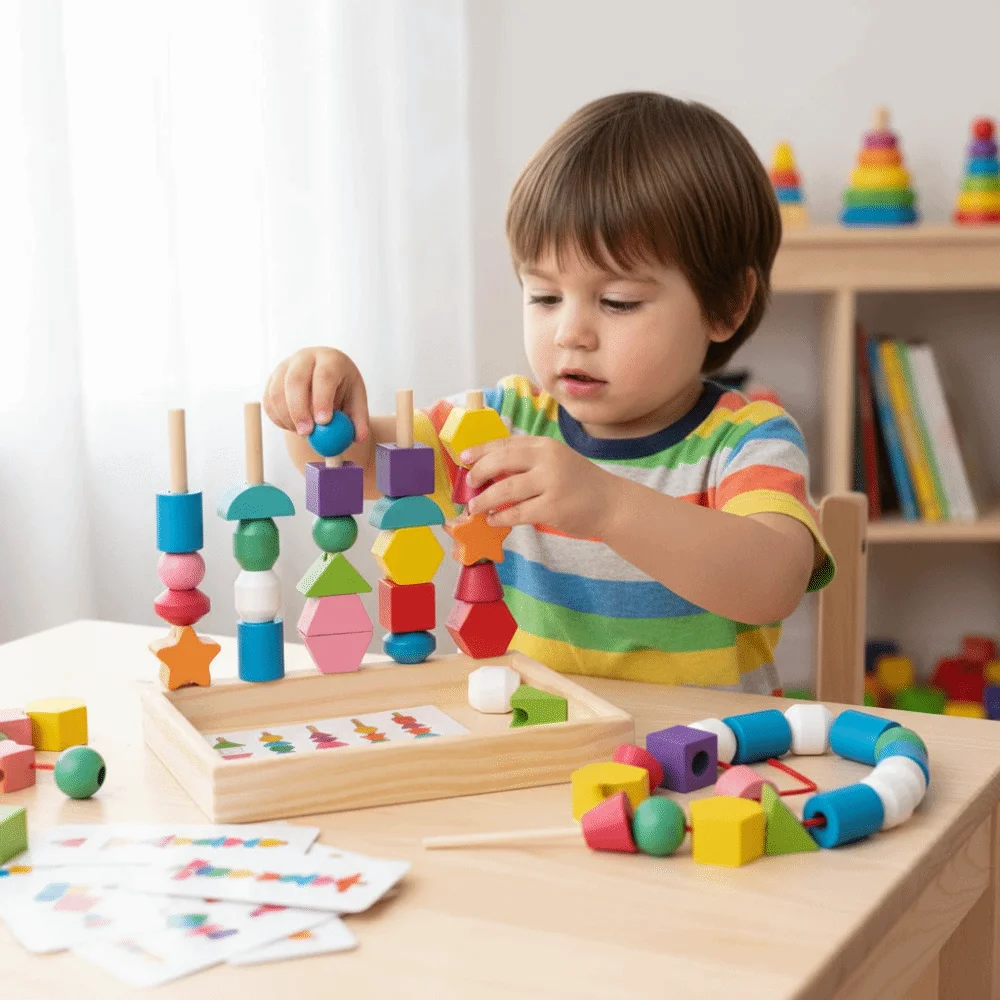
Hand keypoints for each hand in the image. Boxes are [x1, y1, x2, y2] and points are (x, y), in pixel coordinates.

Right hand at [263, 347, 370, 441]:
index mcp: (330, 359)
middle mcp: (305, 358)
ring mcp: (285, 366)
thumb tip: (358, 437)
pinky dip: (278, 418)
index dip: (322, 399)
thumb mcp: (356, 400)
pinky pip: (268, 401)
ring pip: (277, 392)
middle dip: (299, 409)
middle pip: (295, 380)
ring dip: (287, 417)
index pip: (324, 375)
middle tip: (306, 433)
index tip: (324, 422)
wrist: (323, 376)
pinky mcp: (271, 379)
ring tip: (303, 432)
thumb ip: (358, 419)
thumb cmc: (342, 388)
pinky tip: (293, 426)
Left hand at [463, 436, 618, 538]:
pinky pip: (516, 513)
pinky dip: (501, 517)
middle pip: (500, 461)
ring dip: (484, 500)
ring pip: (505, 490)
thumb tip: (489, 469)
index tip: (464, 458)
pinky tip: (493, 520)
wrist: (611, 504)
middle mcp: (548, 460)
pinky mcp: (552, 508)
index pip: (505, 443)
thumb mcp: (556, 461)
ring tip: (475, 507)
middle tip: (470, 485)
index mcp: (545, 445)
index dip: (481, 450)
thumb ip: (528, 461)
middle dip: (479, 473)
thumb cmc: (579, 483)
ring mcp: (551, 484)